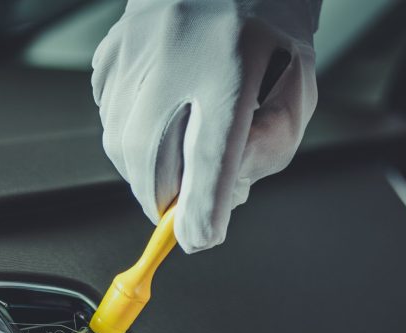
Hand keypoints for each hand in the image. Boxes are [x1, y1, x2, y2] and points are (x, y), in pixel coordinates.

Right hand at [91, 0, 319, 252]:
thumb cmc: (271, 14)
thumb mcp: (297, 77)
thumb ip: (273, 137)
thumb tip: (231, 187)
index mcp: (233, 65)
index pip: (211, 157)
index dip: (203, 209)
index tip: (200, 238)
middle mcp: (176, 57)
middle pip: (149, 158)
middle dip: (163, 202)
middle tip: (183, 215)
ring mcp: (138, 49)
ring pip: (121, 140)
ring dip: (143, 174)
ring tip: (173, 175)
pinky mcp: (116, 45)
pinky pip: (108, 111)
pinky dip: (126, 138)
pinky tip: (154, 133)